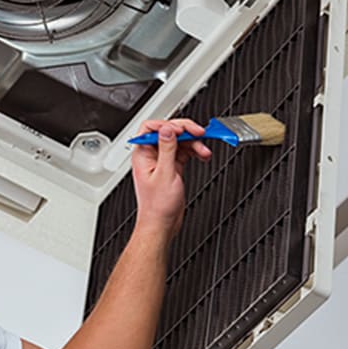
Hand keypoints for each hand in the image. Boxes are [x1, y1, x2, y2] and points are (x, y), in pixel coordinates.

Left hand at [129, 118, 212, 237]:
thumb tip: (167, 129)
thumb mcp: (164, 174)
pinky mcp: (172, 167)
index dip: (169, 124)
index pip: (152, 127)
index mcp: (143, 154)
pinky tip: (203, 155)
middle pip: (169, 132)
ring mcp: (162, 161)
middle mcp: (151, 155)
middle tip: (200, 133)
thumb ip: (166, 149)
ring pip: (179, 142)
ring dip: (194, 143)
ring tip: (205, 150)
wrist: (162, 224)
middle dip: (186, 131)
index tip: (183, 128)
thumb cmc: (157, 207)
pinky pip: (185, 152)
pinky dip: (195, 152)